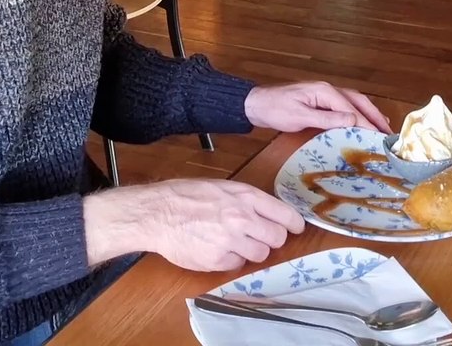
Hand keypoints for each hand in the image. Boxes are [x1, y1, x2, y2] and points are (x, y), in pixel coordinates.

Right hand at [83, 179, 304, 270]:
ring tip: (232, 242)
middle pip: (277, 238)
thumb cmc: (186, 195)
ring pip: (260, 254)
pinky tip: (216, 248)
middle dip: (270, 238)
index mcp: (245, 196)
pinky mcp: (218, 261)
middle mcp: (242, 218)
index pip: (284, 214)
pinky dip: (231, 260)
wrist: (157, 213)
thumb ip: (247, 200)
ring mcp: (231, 241)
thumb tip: (270, 214)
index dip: (293, 223)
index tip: (295, 228)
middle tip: (257, 236)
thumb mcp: (221, 187)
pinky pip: (237, 265)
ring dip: (251, 250)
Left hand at [244, 82, 392, 133]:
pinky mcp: (321, 100)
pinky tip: (362, 121)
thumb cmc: (275, 110)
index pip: (352, 109)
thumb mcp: (300, 117)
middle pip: (359, 101)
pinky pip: (345, 105)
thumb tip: (353, 121)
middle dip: (375, 115)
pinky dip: (358, 112)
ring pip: (354, 101)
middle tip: (389, 132)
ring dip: (369, 113)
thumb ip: (327, 119)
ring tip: (383, 127)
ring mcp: (325, 93)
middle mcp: (328, 89)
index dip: (367, 123)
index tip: (380, 137)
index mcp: (325, 91)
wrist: (257, 104)